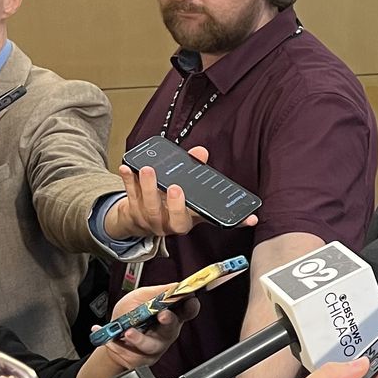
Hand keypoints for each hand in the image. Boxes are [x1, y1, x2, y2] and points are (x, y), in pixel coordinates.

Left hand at [90, 284, 201, 372]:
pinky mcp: (145, 357)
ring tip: (131, 331)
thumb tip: (174, 286)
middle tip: (163, 315)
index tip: (189, 299)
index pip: (188, 310)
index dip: (191, 305)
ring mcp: (157, 345)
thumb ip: (155, 292)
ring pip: (156, 342)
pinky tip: (123, 335)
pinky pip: (139, 350)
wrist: (111, 337)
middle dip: (169, 319)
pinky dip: (129, 341)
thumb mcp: (138, 297)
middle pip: (174, 325)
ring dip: (141, 337)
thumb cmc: (127, 316)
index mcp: (170, 313)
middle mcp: (167, 330)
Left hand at [105, 145, 257, 237]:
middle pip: (175, 219)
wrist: (137, 219)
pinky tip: (127, 168)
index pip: (215, 220)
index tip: (250, 218)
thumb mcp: (184, 188)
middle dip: (174, 205)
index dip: (237, 222)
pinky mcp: (133, 214)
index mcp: (189, 219)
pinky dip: (129, 182)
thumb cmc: (165, 202)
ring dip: (148, 188)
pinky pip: (130, 198)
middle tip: (175, 187)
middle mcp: (171, 225)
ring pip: (150, 208)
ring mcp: (151, 221)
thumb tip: (200, 153)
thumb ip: (192, 169)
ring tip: (147, 170)